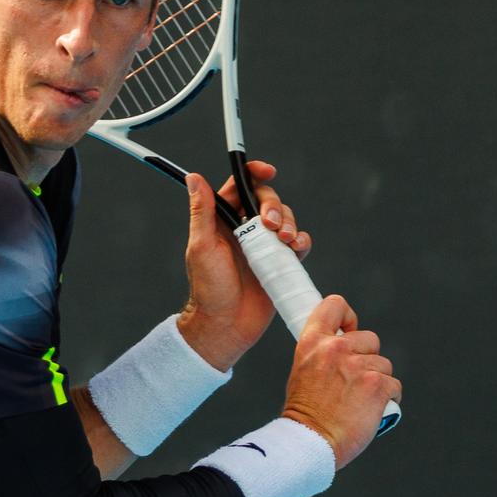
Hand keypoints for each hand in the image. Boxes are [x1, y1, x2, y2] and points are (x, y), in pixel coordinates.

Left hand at [176, 160, 309, 370]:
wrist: (226, 325)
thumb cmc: (208, 289)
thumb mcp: (202, 246)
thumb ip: (202, 211)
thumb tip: (194, 177)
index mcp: (222, 220)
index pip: (240, 186)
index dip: (255, 174)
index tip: (268, 171)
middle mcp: (244, 229)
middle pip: (268, 200)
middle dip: (275, 206)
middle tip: (271, 226)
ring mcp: (264, 246)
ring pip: (285, 219)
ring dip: (289, 224)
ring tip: (284, 241)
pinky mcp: (280, 262)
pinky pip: (297, 243)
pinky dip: (301, 241)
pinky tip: (296, 248)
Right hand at [279, 295, 400, 471]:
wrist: (309, 442)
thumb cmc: (305, 414)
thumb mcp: (302, 370)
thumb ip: (323, 354)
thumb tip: (346, 346)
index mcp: (313, 341)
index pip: (335, 305)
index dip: (348, 317)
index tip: (350, 331)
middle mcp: (336, 348)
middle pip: (370, 339)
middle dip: (368, 359)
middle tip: (353, 383)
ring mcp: (358, 366)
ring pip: (384, 365)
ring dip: (378, 382)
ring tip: (359, 402)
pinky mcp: (377, 385)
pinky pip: (394, 385)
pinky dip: (388, 399)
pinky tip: (372, 411)